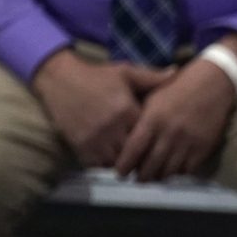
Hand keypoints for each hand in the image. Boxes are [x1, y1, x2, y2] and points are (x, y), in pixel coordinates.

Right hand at [31, 50, 171, 166]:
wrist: (59, 79)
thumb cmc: (97, 76)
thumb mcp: (126, 72)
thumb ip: (152, 76)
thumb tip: (177, 71)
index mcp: (126, 110)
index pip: (149, 135)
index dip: (155, 138)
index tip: (158, 138)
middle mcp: (111, 127)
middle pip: (134, 152)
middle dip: (141, 153)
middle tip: (146, 152)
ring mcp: (94, 138)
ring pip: (117, 162)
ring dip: (124, 160)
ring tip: (128, 154)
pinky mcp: (79, 145)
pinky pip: (97, 164)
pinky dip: (105, 163)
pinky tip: (110, 154)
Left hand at [113, 54, 236, 179]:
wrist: (211, 83)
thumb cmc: (177, 89)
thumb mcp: (152, 97)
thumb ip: (139, 120)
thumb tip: (125, 142)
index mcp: (153, 120)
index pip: (133, 150)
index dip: (124, 165)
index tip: (120, 172)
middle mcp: (169, 133)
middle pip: (150, 165)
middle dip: (141, 176)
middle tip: (137, 179)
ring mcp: (187, 142)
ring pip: (168, 171)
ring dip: (159, 177)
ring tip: (153, 177)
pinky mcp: (203, 147)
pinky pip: (187, 169)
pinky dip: (177, 173)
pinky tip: (172, 169)